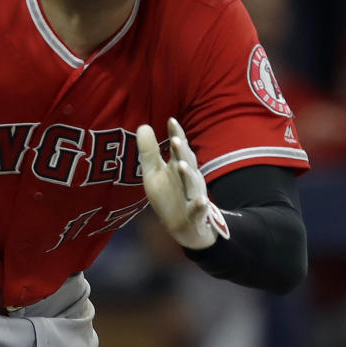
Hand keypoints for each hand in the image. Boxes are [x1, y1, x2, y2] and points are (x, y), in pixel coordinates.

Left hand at [135, 117, 228, 249]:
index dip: (176, 134)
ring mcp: (193, 195)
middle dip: (182, 152)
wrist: (184, 226)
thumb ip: (149, 152)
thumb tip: (143, 125)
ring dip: (188, 174)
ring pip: (192, 184)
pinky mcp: (194, 213)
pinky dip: (200, 206)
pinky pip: (198, 209)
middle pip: (187, 162)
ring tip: (181, 165)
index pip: (179, 148)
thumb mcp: (154, 173)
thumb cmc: (169, 194)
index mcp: (178, 166)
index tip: (171, 120)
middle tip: (176, 140)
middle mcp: (188, 178)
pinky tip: (202, 202)